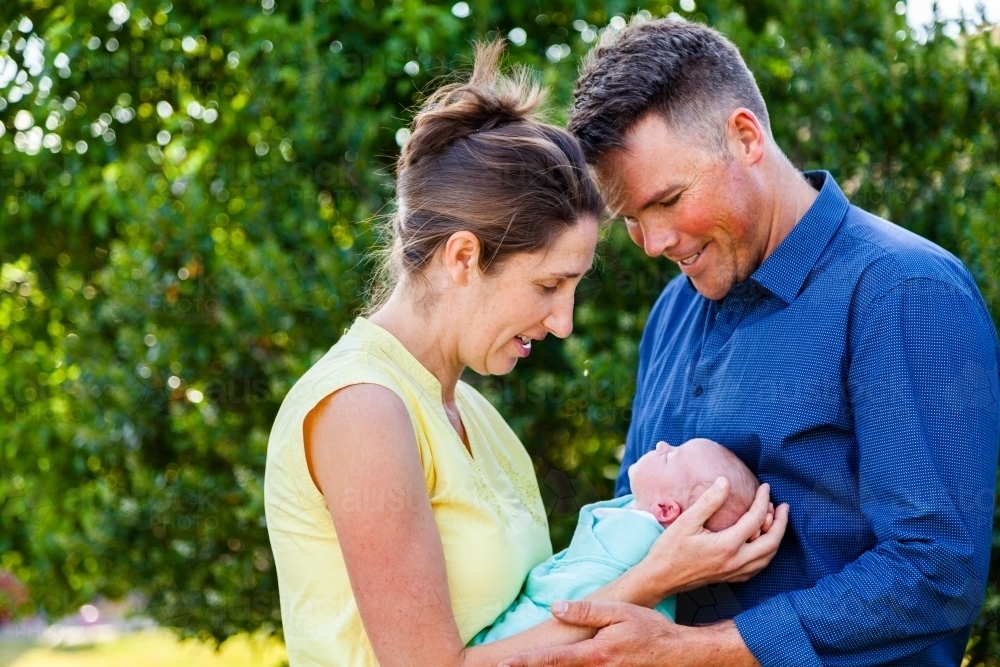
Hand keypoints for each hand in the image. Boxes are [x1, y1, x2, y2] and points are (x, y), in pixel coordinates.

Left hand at [497, 600, 757, 666]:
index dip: (526, 663)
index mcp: (595, 653)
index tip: (504, 664)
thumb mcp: (619, 612)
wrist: (680, 654)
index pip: (552, 660)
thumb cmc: (650, 629)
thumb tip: (556, 608)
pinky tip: (556, 664)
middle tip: (503, 666)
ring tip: (523, 665)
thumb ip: (587, 611)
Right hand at [636, 477, 789, 597]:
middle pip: (771, 542)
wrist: (660, 578)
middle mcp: (736, 561)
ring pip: (767, 557)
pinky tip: (761, 544)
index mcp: (727, 545)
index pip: (755, 520)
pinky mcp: (730, 578)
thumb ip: (708, 501)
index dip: (763, 500)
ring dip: (775, 538)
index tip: (765, 487)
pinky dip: (766, 554)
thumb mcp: (686, 521)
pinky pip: (757, 567)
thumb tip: (725, 482)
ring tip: (774, 521)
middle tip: (783, 506)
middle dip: (780, 522)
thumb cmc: (670, 549)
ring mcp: (734, 572)